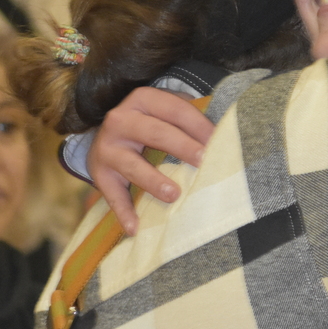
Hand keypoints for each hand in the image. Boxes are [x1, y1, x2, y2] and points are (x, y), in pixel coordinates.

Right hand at [89, 87, 213, 234]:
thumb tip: (227, 134)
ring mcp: (107, 147)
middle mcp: (121, 120)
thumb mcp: (165, 112)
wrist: (105, 137)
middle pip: (155, 133)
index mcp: (142, 99)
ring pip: (132, 165)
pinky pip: (113, 195)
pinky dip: (123, 213)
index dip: (198, 125)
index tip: (218, 142)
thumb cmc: (150, 124)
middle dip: (182, 147)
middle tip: (203, 162)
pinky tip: (135, 228)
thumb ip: (191, 117)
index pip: (175, 110)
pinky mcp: (100, 173)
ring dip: (152, 181)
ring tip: (173, 195)